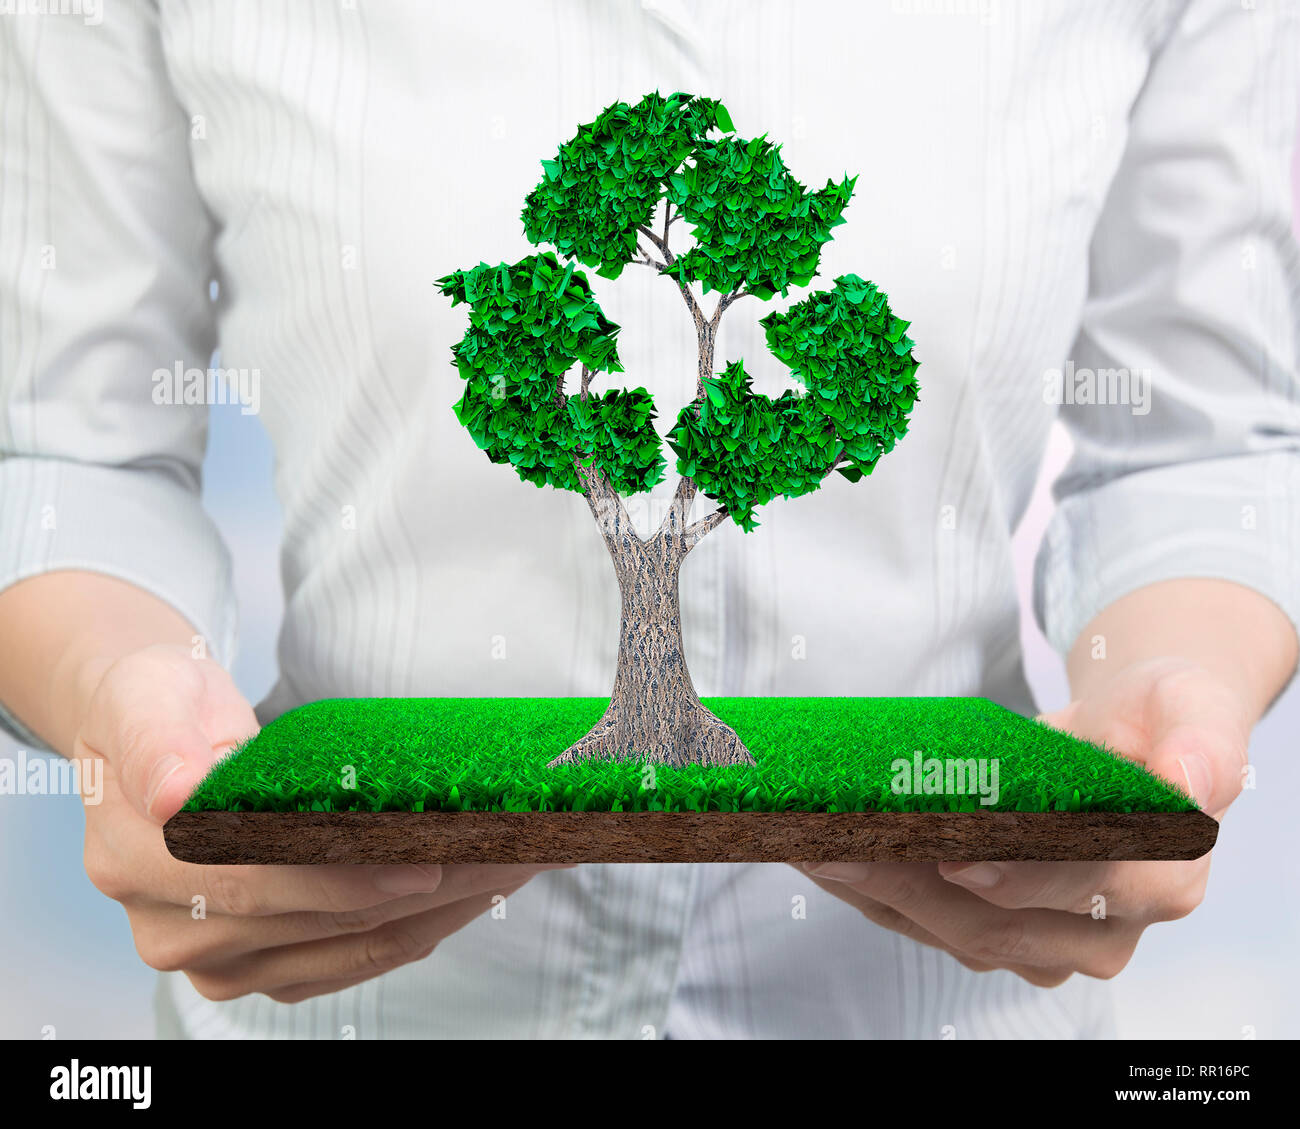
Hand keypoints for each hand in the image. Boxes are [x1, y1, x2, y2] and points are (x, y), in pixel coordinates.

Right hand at [78, 644, 565, 1002]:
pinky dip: (422, 922)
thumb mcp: (146, 696)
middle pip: (320, 918)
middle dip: (422, 883)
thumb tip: (177, 795)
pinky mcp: (263, 968)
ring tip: (513, 860)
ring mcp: (219, 961)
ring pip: (353, 942)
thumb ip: (157, 742)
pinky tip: (476, 888)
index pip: (260, 880)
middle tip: (505, 847)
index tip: (427, 858)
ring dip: (441, 906)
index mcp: (138, 864)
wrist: (147, 733)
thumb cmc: (158, 705)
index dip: (345, 874)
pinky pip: (358, 955)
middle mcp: (172, 932)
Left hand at [797, 658, 1249, 985]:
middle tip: (833, 838)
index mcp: (1157, 880)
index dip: (1015, 873)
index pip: (1078, 887)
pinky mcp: (996, 934)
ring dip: (873, 890)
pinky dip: (872, 892)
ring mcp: (1045, 942)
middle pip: (992, 924)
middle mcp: (1104, 929)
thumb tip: (1188, 781)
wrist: (1134, 738)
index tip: (950, 850)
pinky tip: (825, 852)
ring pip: (946, 932)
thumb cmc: (1159, 721)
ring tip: (810, 840)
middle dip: (906, 883)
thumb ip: (1200, 744)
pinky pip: (926, 924)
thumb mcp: (1194, 711)